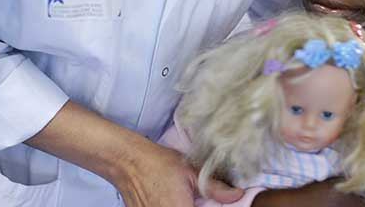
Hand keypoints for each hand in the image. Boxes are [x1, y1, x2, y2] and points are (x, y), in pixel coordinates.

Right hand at [25, 102, 241, 206]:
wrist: (127, 161)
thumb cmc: (158, 163)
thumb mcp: (191, 171)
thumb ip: (215, 187)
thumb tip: (237, 194)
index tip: (209, 203)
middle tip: (197, 198)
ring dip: (184, 206)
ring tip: (185, 197)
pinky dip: (171, 206)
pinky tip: (173, 198)